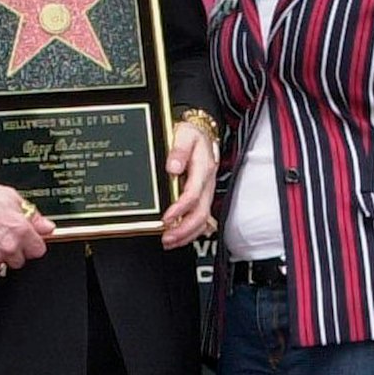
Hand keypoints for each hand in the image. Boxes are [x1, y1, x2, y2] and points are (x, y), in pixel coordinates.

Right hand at [0, 173, 55, 273]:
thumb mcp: (10, 197)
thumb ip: (32, 216)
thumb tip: (47, 227)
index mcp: (19, 230)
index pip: (39, 250)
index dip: (32, 243)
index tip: (26, 240)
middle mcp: (7, 246)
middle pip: (21, 260)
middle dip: (14, 250)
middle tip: (1, 235)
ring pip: (3, 265)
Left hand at [159, 122, 216, 248]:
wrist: (200, 133)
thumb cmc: (191, 135)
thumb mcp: (184, 134)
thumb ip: (179, 150)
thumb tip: (173, 167)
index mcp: (203, 169)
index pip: (194, 194)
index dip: (180, 209)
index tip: (166, 218)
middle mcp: (207, 184)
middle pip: (201, 213)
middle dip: (184, 229)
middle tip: (167, 238)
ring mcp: (206, 193)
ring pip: (203, 220)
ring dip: (186, 234)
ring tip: (169, 241)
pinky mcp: (202, 197)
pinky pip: (201, 219)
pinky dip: (190, 231)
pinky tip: (178, 237)